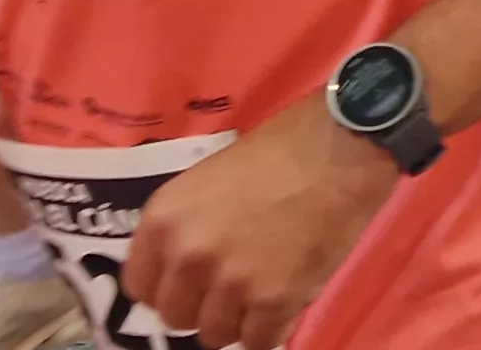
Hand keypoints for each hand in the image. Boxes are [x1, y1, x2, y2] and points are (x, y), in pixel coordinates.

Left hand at [119, 96, 397, 349]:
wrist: (340, 148)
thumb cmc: (279, 150)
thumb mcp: (208, 180)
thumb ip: (188, 228)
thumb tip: (184, 271)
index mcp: (164, 220)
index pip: (139, 286)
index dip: (168, 288)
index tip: (189, 284)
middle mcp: (188, 256)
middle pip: (176, 317)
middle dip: (201, 307)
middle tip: (230, 289)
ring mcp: (232, 283)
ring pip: (215, 335)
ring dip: (236, 321)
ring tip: (261, 296)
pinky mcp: (275, 301)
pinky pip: (258, 342)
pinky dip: (270, 330)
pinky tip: (283, 306)